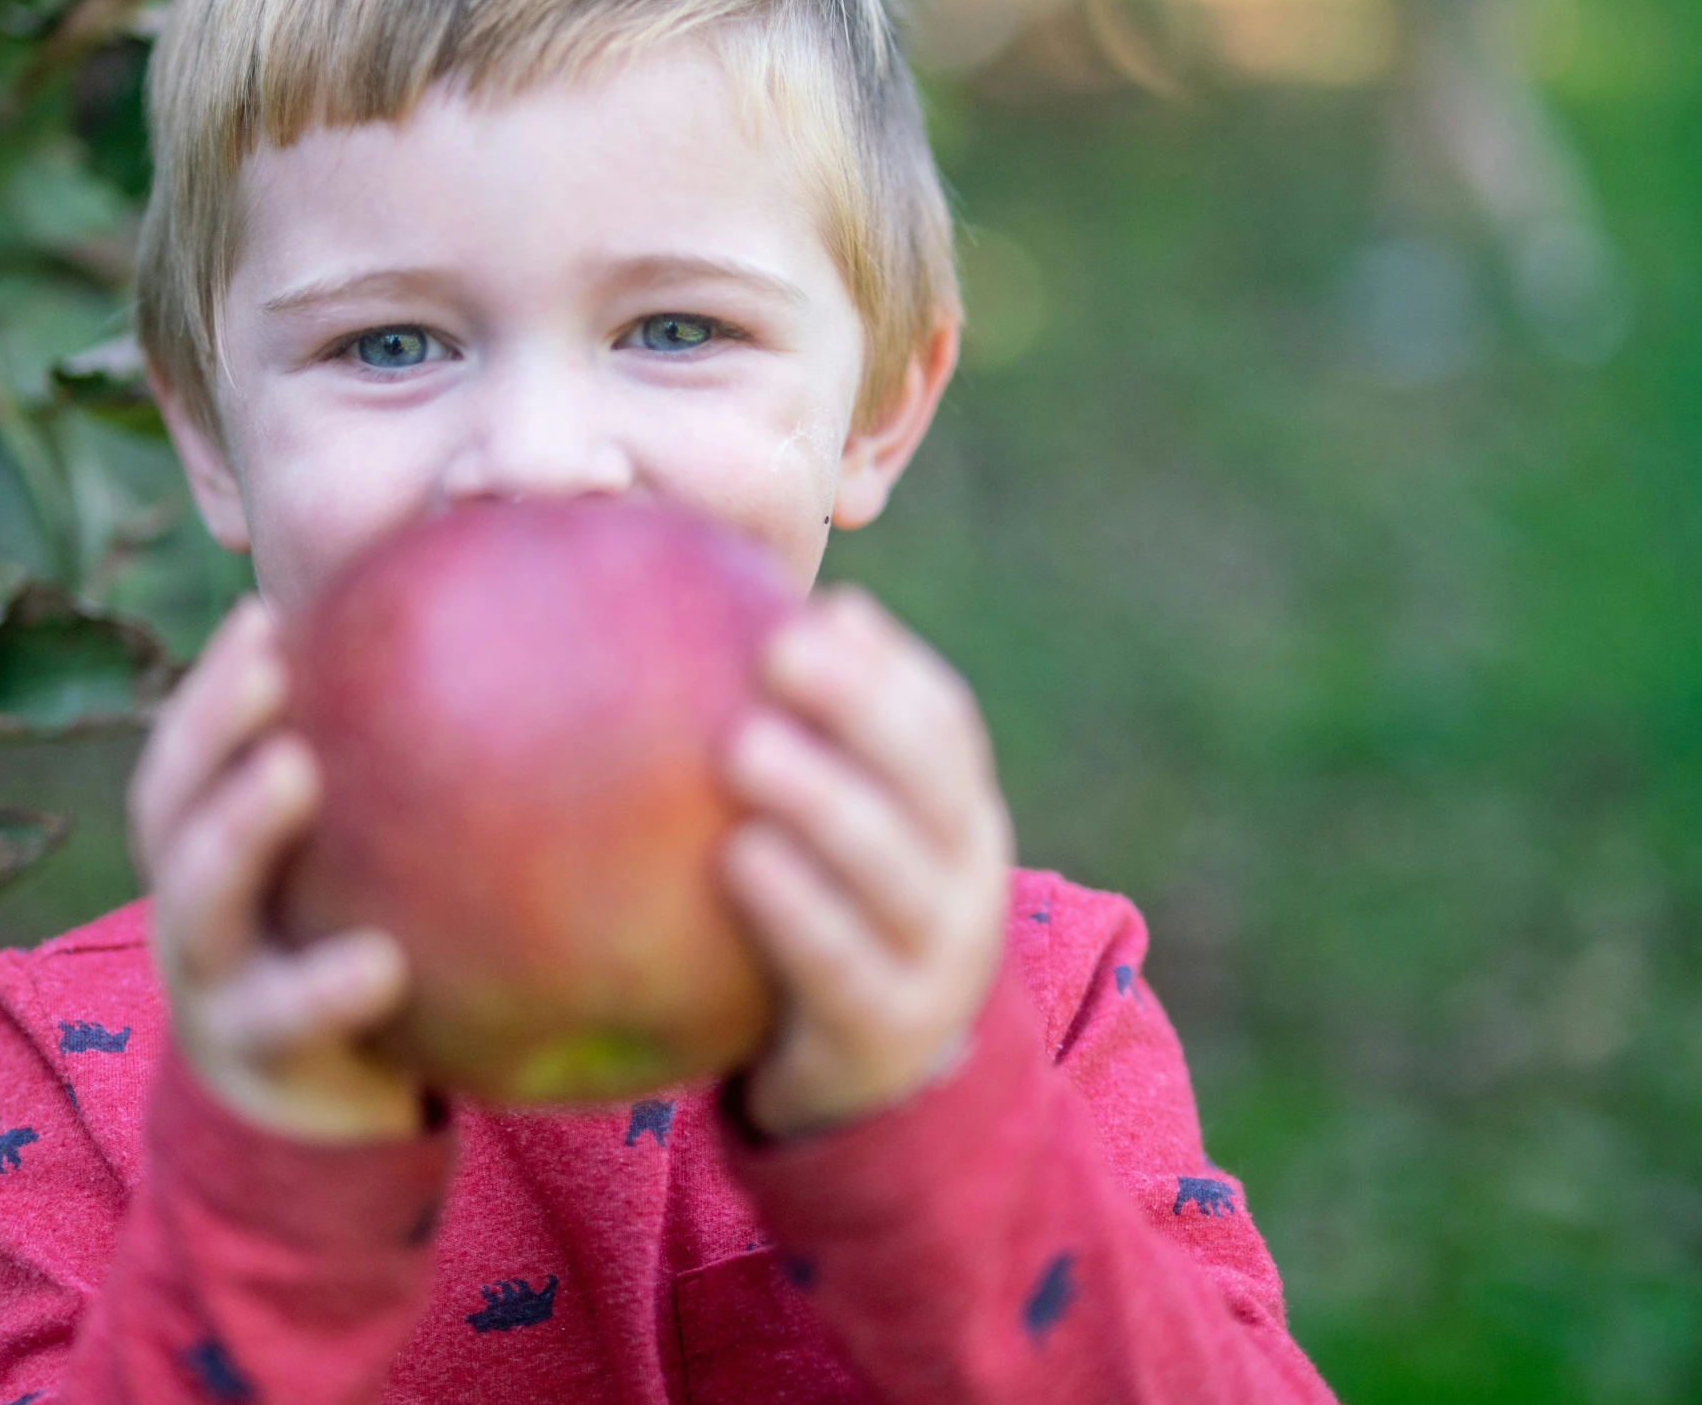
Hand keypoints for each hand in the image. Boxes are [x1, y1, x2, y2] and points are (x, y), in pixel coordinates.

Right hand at [128, 598, 426, 1143]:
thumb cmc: (348, 964)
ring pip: (198, 907)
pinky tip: (384, 961)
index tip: (265, 612)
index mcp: (209, 856)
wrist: (317, 1132)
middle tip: (268, 663)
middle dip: (207, 727)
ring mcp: (211, 990)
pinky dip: (323, 988)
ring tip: (293, 770)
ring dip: (237, 831)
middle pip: (168, 808)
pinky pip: (282, 1023)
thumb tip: (478, 648)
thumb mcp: (358, 876)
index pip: (190, 754)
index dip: (213, 684)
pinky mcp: (256, 1067)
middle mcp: (193, 912)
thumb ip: (393, 784)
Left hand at [720, 587, 1012, 1139]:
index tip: (816, 611)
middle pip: (930, 781)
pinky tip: (738, 859)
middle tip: (776, 651)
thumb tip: (735, 618)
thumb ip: (801, 746)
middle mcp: (967, 882)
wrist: (874, 1090)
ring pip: (895, 873)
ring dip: (824, 801)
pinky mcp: (884, 1036)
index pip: (943, 724)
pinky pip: (842, 967)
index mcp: (957, 818)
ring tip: (743, 747)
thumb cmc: (831, 925)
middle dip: (860, 707)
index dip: (887, 666)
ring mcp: (937, 964)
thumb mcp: (839, 838)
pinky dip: (797, 910)